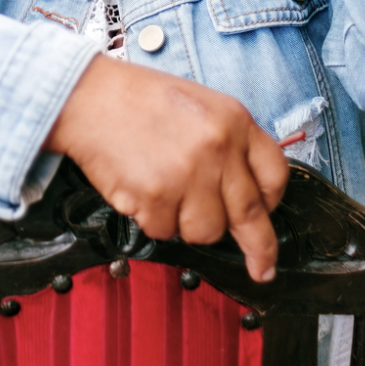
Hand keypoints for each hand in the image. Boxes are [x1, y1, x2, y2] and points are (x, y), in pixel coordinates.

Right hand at [45, 56, 288, 281]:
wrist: (89, 97)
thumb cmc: (137, 99)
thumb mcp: (200, 106)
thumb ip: (227, 143)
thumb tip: (242, 193)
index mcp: (234, 120)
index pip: (274, 175)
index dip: (271, 202)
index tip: (266, 218)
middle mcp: (218, 148)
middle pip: (250, 216)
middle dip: (258, 249)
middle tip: (260, 268)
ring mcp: (188, 175)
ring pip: (205, 232)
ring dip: (185, 222)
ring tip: (163, 188)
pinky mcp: (157, 197)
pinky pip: (165, 231)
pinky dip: (152, 218)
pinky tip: (141, 186)